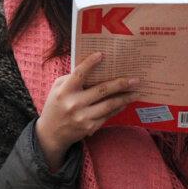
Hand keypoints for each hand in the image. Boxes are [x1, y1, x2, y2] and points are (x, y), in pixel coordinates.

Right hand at [35, 52, 139, 170]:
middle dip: (121, 84)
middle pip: (102, 90)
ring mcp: (83, 117)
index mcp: (64, 91)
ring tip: (136, 91)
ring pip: (109, 104)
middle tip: (135, 79)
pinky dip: (118, 108)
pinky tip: (125, 102)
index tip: (102, 54)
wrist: (51, 133)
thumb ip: (71, 78)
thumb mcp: (56, 89)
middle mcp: (74, 104)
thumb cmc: (55, 106)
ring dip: (125, 98)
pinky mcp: (90, 127)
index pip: (79, 74)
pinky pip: (108, 115)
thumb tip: (93, 68)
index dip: (90, 63)